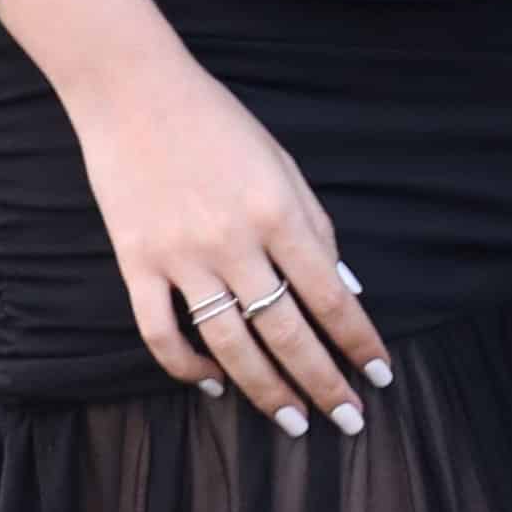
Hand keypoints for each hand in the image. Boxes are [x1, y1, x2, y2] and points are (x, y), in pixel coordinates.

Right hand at [66, 40, 391, 432]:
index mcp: (277, 213)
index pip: (330, 297)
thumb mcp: (282, 163)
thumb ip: (316, 226)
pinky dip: (186, 366)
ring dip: (266, 391)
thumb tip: (345, 289)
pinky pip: (161, 333)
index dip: (358, 343)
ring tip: (294, 422)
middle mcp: (233, 242)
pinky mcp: (136, 263)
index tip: (379, 377)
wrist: (133, 89)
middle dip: (323, 383)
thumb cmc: (216, 123)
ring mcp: (181, 257)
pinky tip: (213, 383)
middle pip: (286, 333)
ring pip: (229, 345)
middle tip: (348, 420)